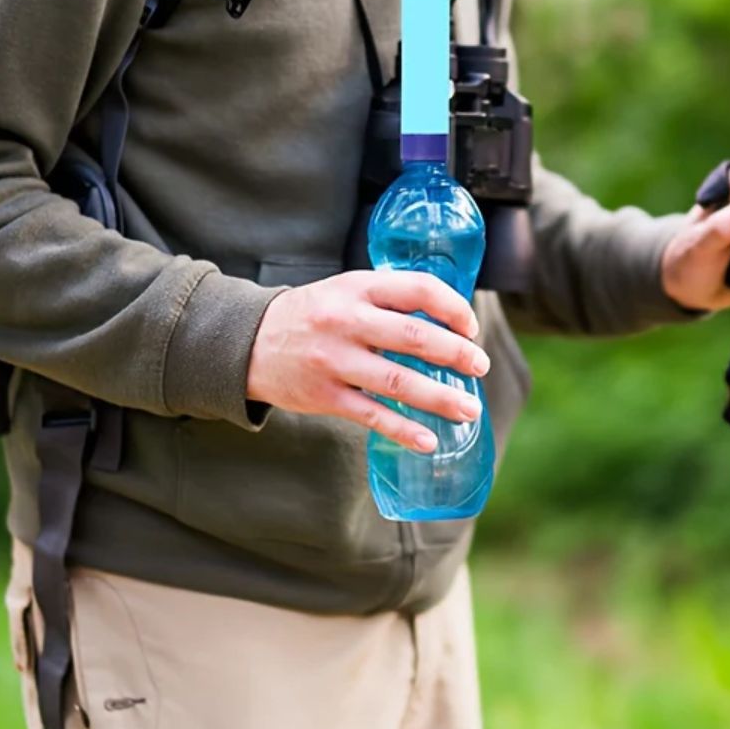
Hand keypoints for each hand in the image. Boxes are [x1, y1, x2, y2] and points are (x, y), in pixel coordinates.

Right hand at [246, 271, 489, 452]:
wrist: (249, 341)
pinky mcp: (324, 395)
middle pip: (414, 336)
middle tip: (480, 367)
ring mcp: (334, 360)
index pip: (417, 289)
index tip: (470, 328)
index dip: (452, 307)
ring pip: (397, 380)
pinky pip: (371, 414)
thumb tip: (448, 320)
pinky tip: (428, 440)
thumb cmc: (312, 315)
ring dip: (439, 397)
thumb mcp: (345, 290)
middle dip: (456, 354)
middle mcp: (346, 320)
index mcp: (357, 288)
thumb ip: (388, 299)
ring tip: (469, 409)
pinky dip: (403, 429)